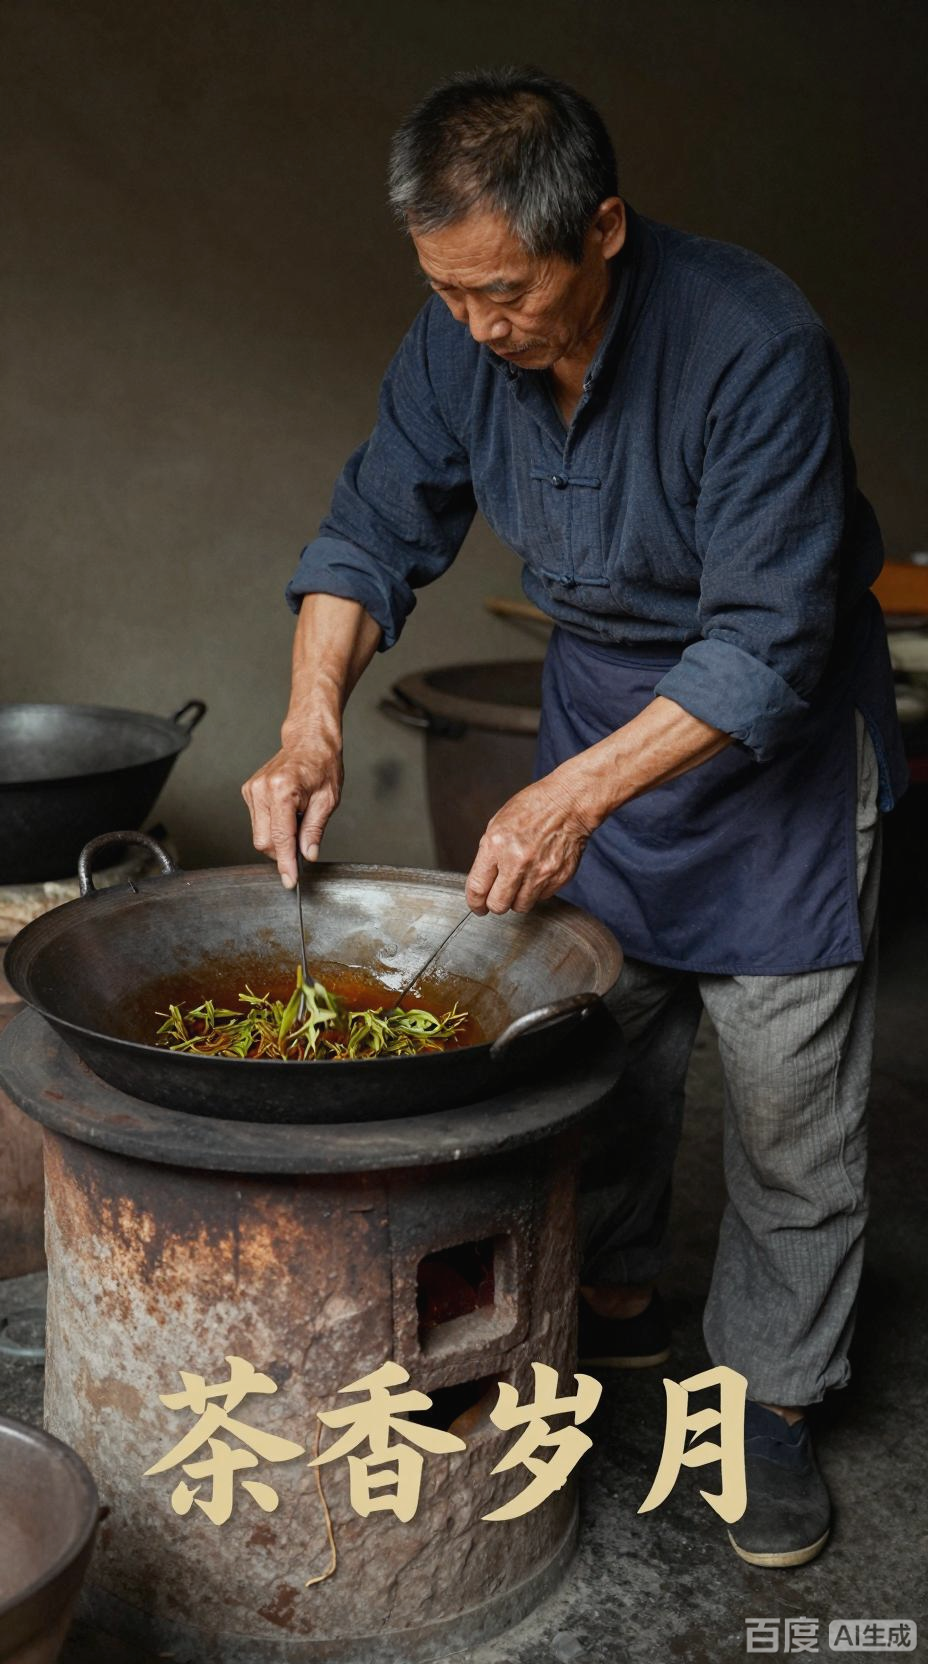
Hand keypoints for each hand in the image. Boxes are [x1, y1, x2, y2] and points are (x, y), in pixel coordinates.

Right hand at [242, 742, 343, 887]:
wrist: (309, 742)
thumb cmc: (322, 765)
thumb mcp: (328, 800)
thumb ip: (314, 830)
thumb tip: (307, 854)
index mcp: (283, 790)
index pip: (280, 838)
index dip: (285, 863)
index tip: (289, 881)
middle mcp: (262, 789)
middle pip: (264, 841)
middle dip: (282, 852)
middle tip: (303, 843)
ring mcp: (252, 790)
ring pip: (259, 835)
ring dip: (278, 838)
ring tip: (297, 819)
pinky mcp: (249, 791)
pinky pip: (257, 822)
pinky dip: (272, 826)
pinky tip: (286, 813)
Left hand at [464, 768, 597, 914]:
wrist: (568, 803)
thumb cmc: (534, 807)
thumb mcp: (498, 823)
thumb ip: (488, 853)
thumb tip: (483, 878)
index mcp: (496, 845)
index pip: (478, 888)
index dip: (475, 902)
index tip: (477, 906)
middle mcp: (517, 862)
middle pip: (498, 905)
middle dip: (494, 904)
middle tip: (497, 896)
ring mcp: (540, 872)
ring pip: (521, 906)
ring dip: (517, 898)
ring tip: (521, 881)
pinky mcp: (558, 878)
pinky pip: (541, 897)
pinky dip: (537, 891)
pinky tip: (538, 873)